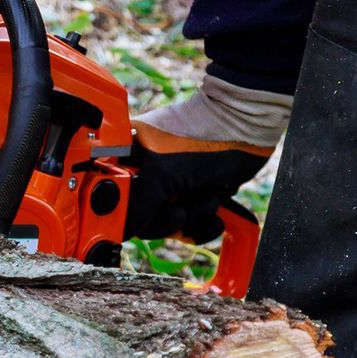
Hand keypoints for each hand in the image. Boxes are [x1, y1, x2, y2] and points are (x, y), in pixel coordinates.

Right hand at [126, 75, 291, 241]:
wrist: (245, 126)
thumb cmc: (200, 137)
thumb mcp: (163, 174)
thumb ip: (137, 205)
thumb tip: (120, 231)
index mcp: (123, 162)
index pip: (110, 201)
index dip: (126, 217)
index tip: (145, 218)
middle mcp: (142, 176)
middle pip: (141, 220)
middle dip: (169, 218)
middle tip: (180, 207)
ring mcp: (168, 188)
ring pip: (169, 225)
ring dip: (195, 215)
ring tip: (208, 193)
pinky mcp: (192, 197)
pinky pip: (191, 228)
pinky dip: (206, 224)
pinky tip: (217, 211)